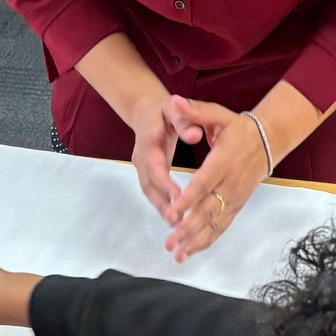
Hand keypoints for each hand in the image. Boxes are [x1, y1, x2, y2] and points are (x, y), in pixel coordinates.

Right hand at [126, 88, 184, 216]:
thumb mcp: (174, 109)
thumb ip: (184, 121)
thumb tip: (195, 135)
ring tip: (178, 226)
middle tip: (177, 222)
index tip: (179, 198)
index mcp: (148, 142)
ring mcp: (141, 167)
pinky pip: (153, 192)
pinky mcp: (146, 173)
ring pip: (150, 192)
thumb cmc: (164, 110)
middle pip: (149, 185)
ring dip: (162, 209)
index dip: (166, 184)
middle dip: (162, 204)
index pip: (155, 166)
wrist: (146, 110)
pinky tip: (175, 219)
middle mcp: (141, 157)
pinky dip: (163, 205)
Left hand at [160, 97, 267, 261]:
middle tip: (170, 241)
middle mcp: (230, 184)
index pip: (203, 183)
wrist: (268, 141)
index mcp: (223, 162)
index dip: (188, 200)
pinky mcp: (237, 206)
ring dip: (196, 240)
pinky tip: (192, 252)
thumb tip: (174, 101)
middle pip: (208, 210)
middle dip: (188, 228)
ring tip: (178, 254)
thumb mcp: (218, 115)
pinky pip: (222, 226)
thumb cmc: (239, 128)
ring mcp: (235, 198)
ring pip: (215, 223)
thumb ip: (194, 111)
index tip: (172, 213)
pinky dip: (207, 240)